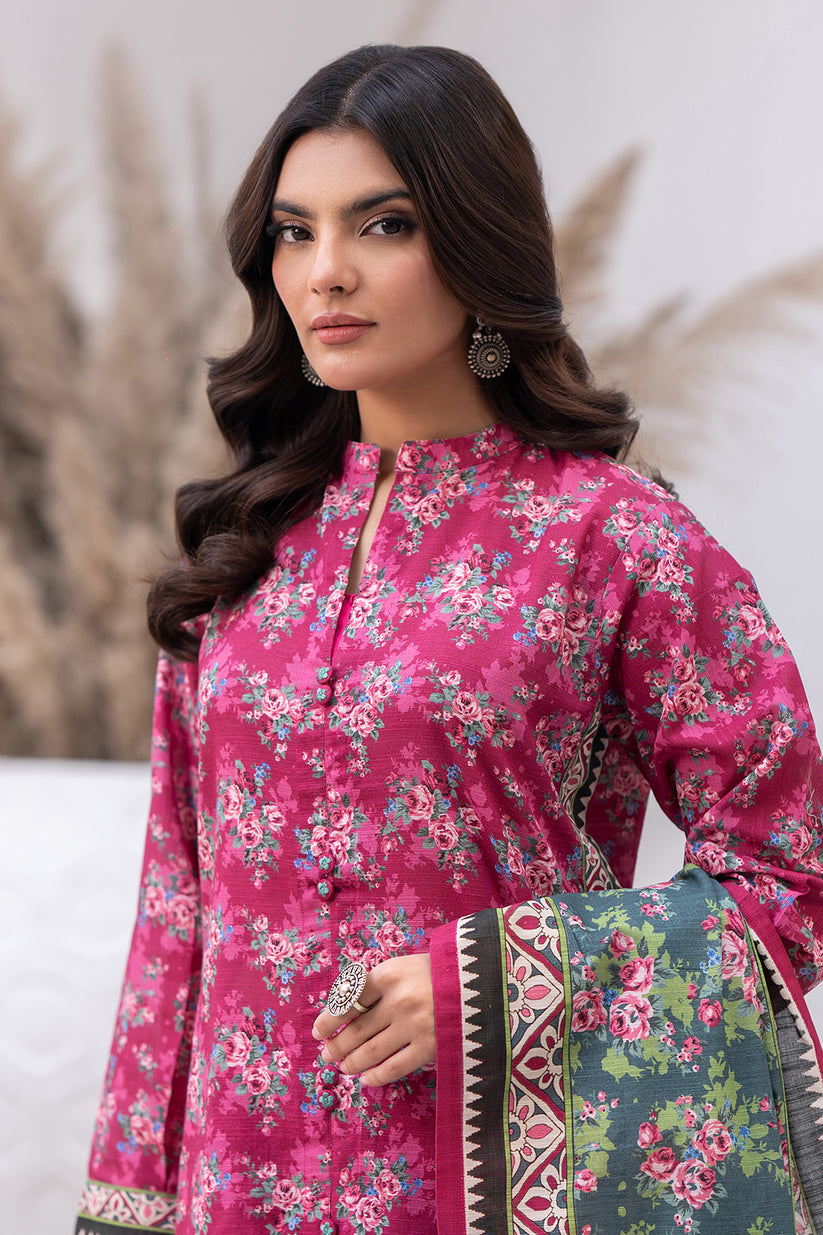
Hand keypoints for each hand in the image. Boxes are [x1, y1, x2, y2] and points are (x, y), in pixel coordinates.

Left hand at [311, 953, 434, 1086]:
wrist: (481, 983)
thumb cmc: (439, 973)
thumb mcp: (405, 967)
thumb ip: (378, 987)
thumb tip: (345, 1012)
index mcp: (388, 974)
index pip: (347, 1000)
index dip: (329, 1019)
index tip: (318, 1031)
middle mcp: (398, 1000)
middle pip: (356, 1029)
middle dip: (336, 1045)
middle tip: (327, 1055)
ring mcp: (414, 1025)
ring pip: (371, 1051)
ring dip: (352, 1063)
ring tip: (343, 1068)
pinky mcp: (430, 1046)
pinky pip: (394, 1067)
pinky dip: (376, 1076)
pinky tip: (367, 1079)